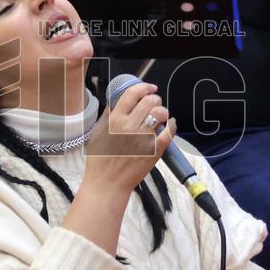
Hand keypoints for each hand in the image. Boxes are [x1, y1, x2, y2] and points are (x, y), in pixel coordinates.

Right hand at [83, 82, 172, 197]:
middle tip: (155, 104)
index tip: (149, 88)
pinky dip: (172, 126)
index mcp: (115, 120)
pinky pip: (169, 133)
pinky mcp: (154, 150)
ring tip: (161, 116)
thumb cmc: (100, 160)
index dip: (144, 87)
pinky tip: (170, 125)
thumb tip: (116, 102)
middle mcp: (129, 126)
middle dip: (155, 99)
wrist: (107, 183)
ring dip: (163, 112)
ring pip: (161, 114)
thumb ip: (108, 116)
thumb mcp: (97, 133)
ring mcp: (143, 138)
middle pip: (150, 101)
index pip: (132, 93)